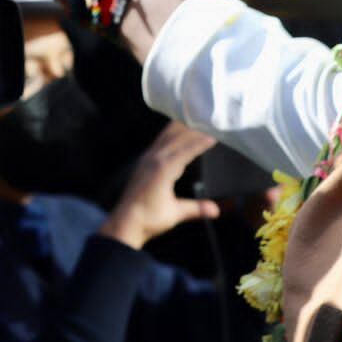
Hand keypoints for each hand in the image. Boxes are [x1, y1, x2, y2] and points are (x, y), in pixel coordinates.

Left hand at [98, 123, 218, 248]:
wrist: (125, 222)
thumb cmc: (149, 218)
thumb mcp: (175, 213)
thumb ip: (196, 209)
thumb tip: (217, 211)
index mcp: (164, 169)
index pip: (187, 150)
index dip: (202, 142)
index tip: (216, 134)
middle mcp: (155, 159)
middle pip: (177, 137)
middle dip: (194, 129)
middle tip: (209, 121)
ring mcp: (147, 159)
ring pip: (166, 136)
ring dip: (180, 127)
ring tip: (194, 118)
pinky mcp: (143, 162)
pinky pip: (159, 141)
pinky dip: (170, 133)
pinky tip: (175, 131)